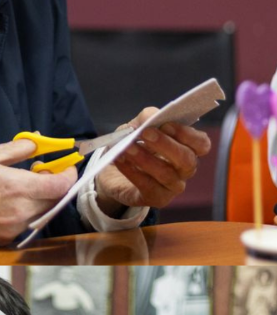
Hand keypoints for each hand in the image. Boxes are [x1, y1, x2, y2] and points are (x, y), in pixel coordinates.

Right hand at [0, 139, 78, 244]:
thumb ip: (18, 149)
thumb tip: (37, 143)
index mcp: (17, 187)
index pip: (61, 185)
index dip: (69, 175)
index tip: (65, 168)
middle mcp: (19, 211)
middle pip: (55, 200)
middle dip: (52, 186)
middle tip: (40, 175)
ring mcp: (13, 228)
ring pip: (41, 214)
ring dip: (38, 201)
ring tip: (18, 190)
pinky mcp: (5, 239)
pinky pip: (26, 225)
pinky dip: (23, 213)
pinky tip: (5, 205)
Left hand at [93, 109, 211, 214]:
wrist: (112, 170)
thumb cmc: (133, 144)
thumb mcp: (137, 126)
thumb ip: (146, 118)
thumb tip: (151, 116)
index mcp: (188, 148)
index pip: (201, 143)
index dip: (187, 134)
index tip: (166, 125)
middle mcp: (185, 169)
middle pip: (187, 159)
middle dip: (166, 145)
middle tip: (145, 133)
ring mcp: (173, 186)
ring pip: (166, 174)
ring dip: (145, 159)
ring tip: (127, 148)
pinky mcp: (157, 198)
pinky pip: (148, 186)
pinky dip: (132, 172)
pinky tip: (120, 160)